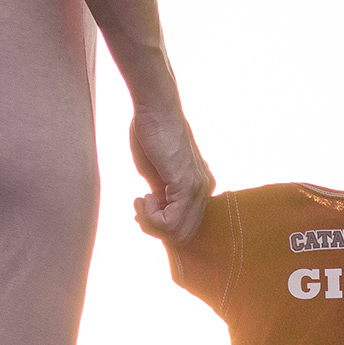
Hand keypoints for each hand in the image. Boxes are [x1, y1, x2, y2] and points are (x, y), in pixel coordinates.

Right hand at [130, 105, 213, 242]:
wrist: (155, 108)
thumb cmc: (152, 134)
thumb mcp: (156, 173)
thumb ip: (161, 195)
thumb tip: (156, 215)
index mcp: (199, 187)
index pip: (184, 226)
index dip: (159, 226)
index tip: (142, 209)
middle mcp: (204, 190)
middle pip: (183, 235)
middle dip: (154, 229)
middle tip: (139, 208)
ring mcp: (198, 188)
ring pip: (177, 233)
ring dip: (151, 223)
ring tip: (141, 200)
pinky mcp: (187, 184)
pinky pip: (171, 222)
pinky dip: (152, 217)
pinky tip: (145, 197)